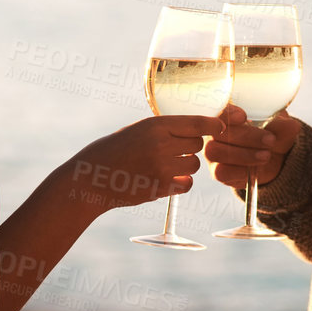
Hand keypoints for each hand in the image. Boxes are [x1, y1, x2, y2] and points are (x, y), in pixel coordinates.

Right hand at [62, 114, 225, 213]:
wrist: (90, 179)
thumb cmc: (112, 151)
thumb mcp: (135, 130)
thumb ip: (162, 130)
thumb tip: (194, 129)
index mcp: (154, 125)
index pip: (197, 122)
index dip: (213, 124)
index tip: (221, 126)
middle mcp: (161, 144)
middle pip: (198, 144)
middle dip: (191, 147)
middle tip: (174, 149)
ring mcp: (162, 168)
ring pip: (194, 165)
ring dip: (186, 165)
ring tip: (165, 165)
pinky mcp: (161, 188)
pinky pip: (187, 183)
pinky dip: (181, 182)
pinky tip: (166, 179)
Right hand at [203, 105, 300, 189]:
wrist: (276, 159)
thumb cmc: (273, 134)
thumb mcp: (282, 128)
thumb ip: (283, 127)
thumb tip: (292, 126)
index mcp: (228, 113)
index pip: (219, 109)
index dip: (228, 113)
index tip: (243, 117)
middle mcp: (215, 130)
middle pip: (217, 131)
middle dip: (246, 136)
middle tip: (270, 141)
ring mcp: (213, 150)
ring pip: (215, 151)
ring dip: (243, 154)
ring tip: (266, 156)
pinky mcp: (217, 171)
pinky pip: (220, 171)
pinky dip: (238, 171)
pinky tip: (254, 169)